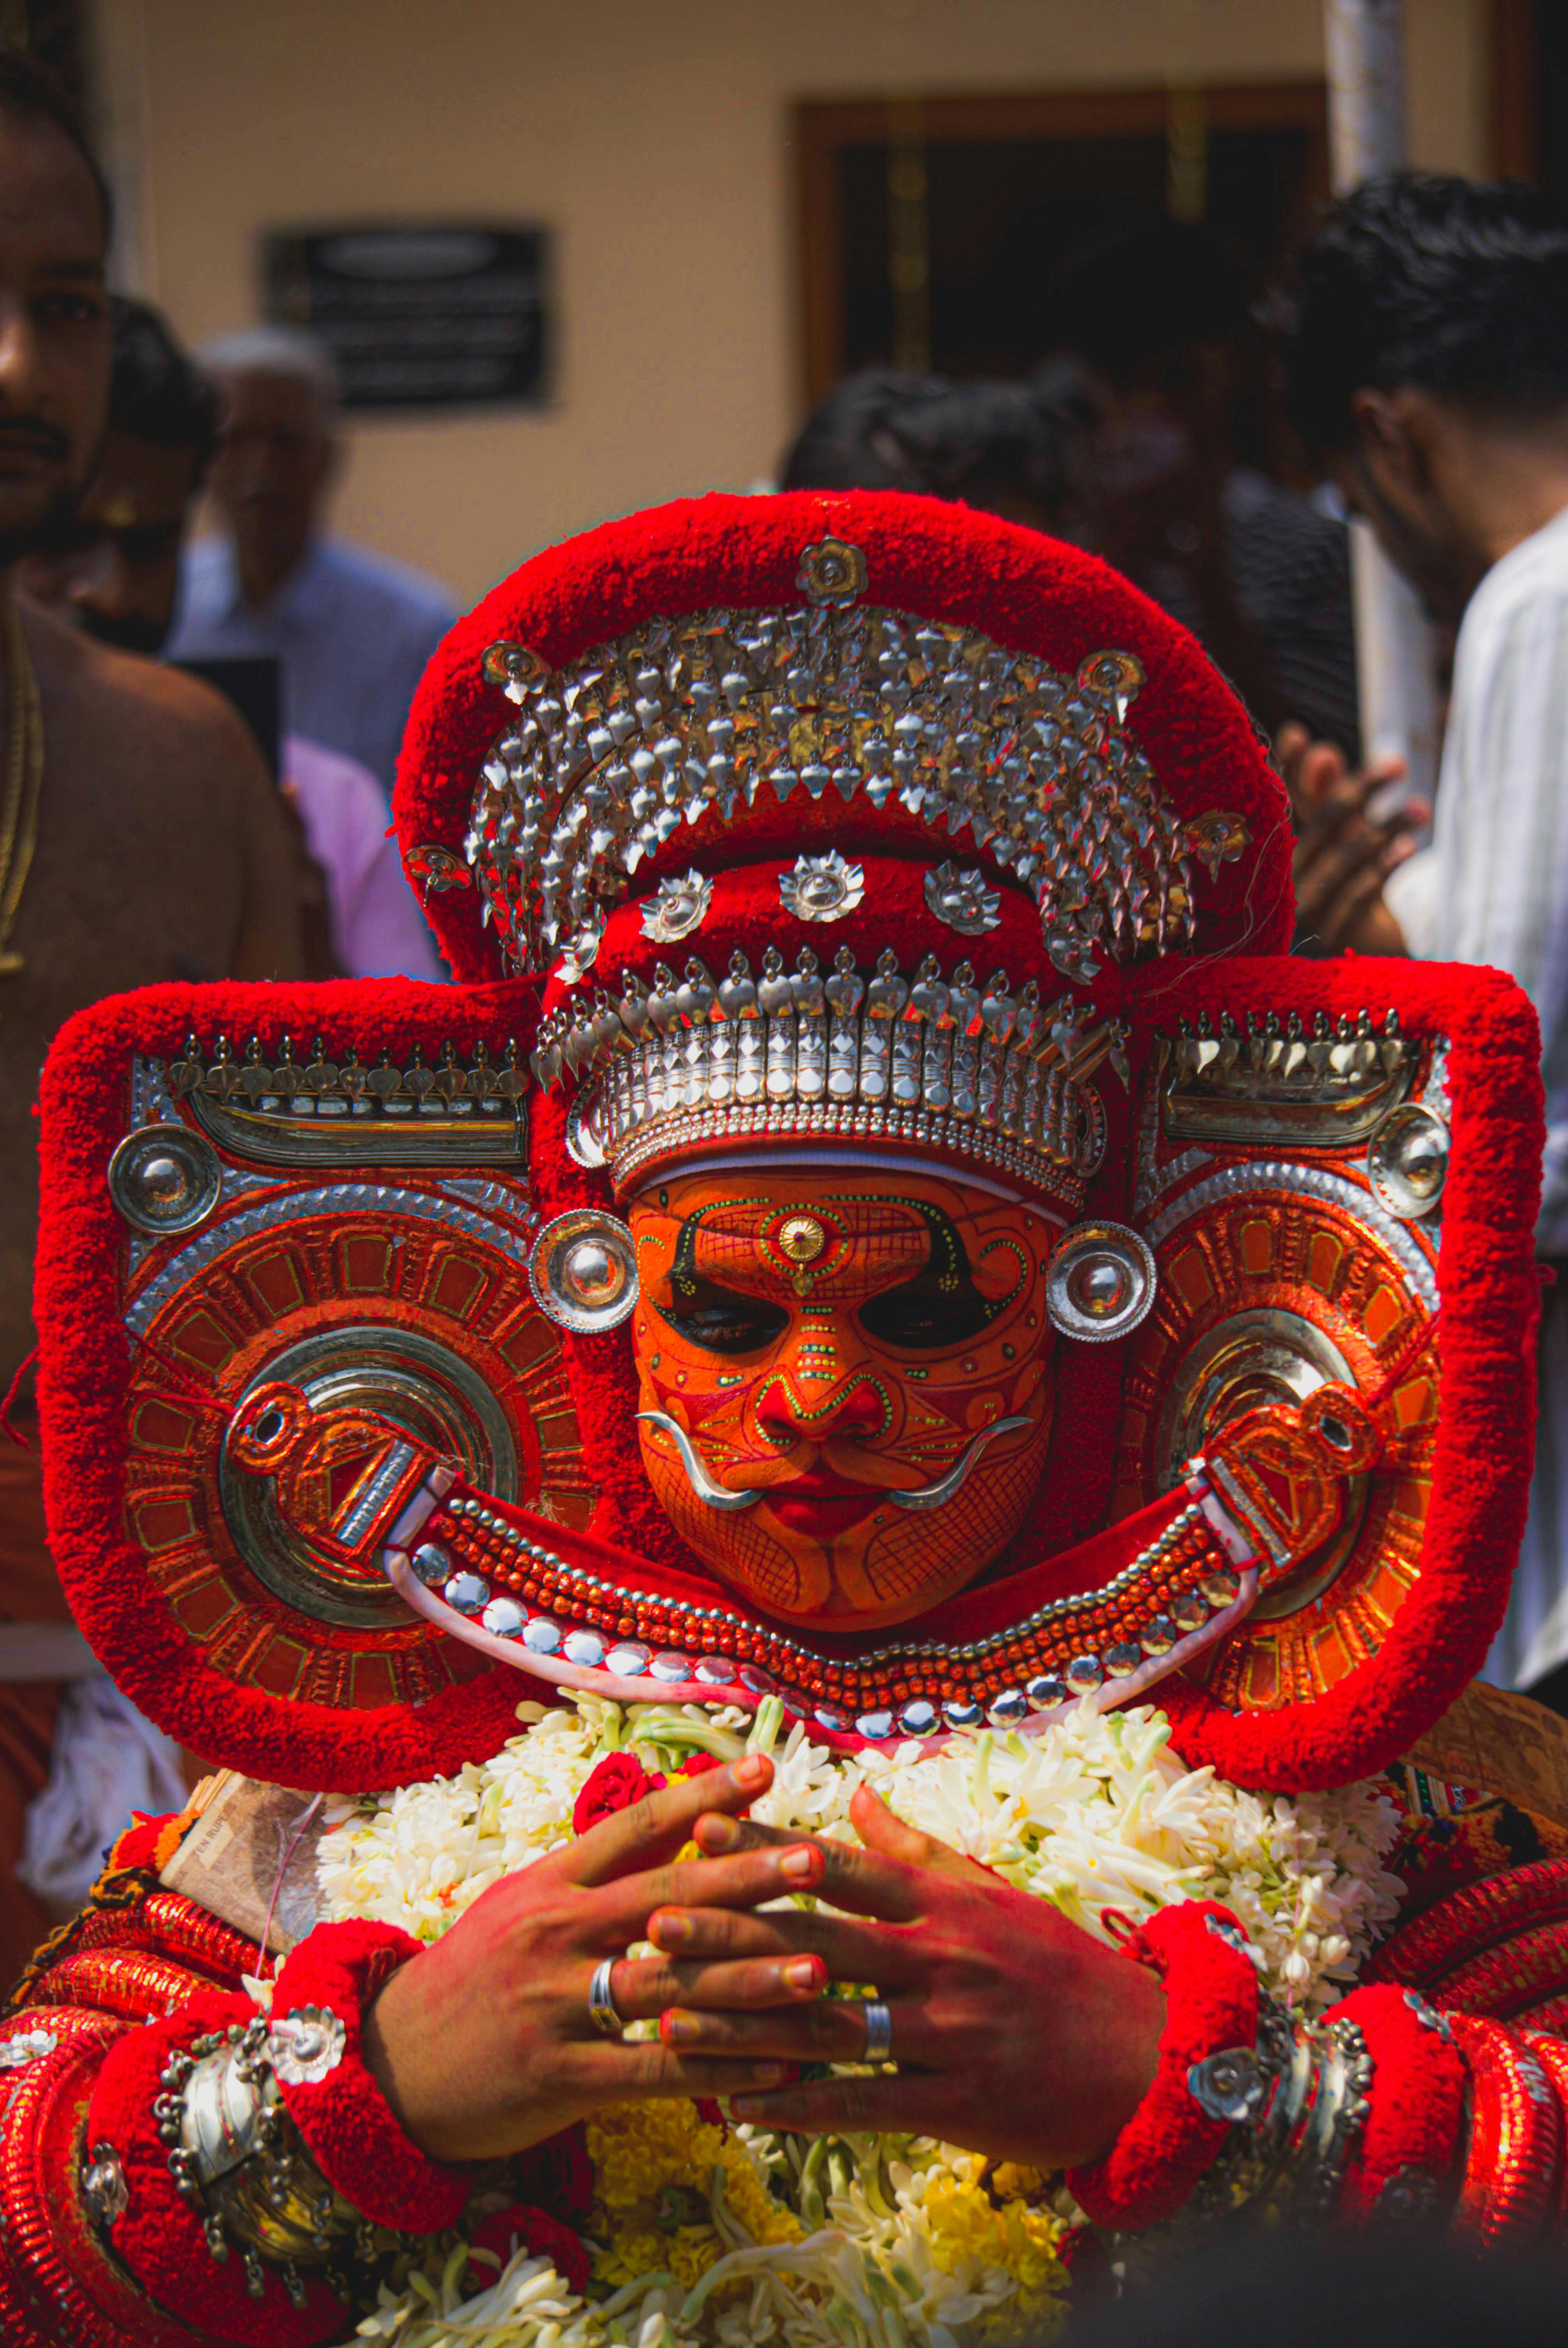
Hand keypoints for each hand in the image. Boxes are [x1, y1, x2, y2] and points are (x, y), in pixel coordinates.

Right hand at [363, 1753, 833, 2162]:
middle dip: (748, 1877)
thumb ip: (596, 1870)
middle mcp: (555, 1934)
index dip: (703, 1797)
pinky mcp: (561, 2077)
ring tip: (820, 1968)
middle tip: (817, 1858)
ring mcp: (556, 2005)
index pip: (637, 1827)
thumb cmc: (472, 1976)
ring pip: (671, 1986)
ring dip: (751, 1978)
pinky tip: (776, 2065)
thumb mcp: (521, 1904)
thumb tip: (677, 1818)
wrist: (389, 2065)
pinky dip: (719, 2067)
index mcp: (549, 1883)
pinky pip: (655, 2070)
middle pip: (667, 1898)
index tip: (765, 1768)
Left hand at [646, 1785, 1164, 2171]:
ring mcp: (944, 2031)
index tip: (696, 1833)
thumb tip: (857, 1792)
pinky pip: (860, 2103)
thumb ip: (916, 1848)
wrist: (1143, 2056)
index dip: (763, 1849)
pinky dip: (797, 2106)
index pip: (837, 1867)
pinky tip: (740, 2106)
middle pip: (814, 1939)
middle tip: (650, 1923)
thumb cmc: (1058, 1967)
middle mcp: (937, 1958)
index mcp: (942, 1903)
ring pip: (824, 2023)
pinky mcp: (951, 2099)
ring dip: (741, 2022)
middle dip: (727, 1930)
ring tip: (669, 2019)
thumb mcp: (991, 1892)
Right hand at [1277, 721, 1423, 955]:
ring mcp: (1300, 916)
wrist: (1358, 969)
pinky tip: (1407, 845)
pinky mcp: (1328, 942)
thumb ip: (1327, 801)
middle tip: (1396, 763)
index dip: (1286, 773)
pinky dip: (1382, 868)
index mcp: (1273, 860)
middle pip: (1318, 829)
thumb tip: (1323, 752)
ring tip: (1421, 808)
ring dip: (1385, 829)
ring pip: (1342, 860)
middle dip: (1357, 792)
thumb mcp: (1340, 843)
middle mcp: (1276, 887)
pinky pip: (1356, 897)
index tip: (1298, 734)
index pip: (1279, 809)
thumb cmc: (1344, 892)